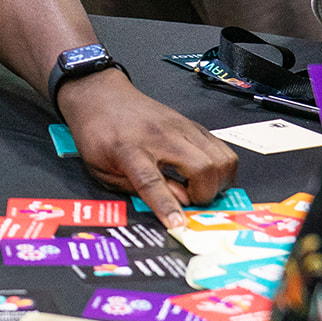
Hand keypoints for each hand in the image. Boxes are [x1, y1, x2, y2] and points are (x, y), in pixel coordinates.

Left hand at [56, 70, 236, 228]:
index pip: (150, 180)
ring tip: (200, 189)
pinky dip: (221, 167)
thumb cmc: (98, 133)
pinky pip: (222, 148)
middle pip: (202, 166)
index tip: (178, 223)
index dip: (166, 204)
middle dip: (206, 194)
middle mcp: (160, 136)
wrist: (102, 96)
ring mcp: (182, 127)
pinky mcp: (193, 124)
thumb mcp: (103, 170)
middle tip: (192, 201)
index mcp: (128, 150)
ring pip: (222, 157)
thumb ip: (137, 189)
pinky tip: (205, 174)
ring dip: (219, 182)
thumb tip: (177, 203)